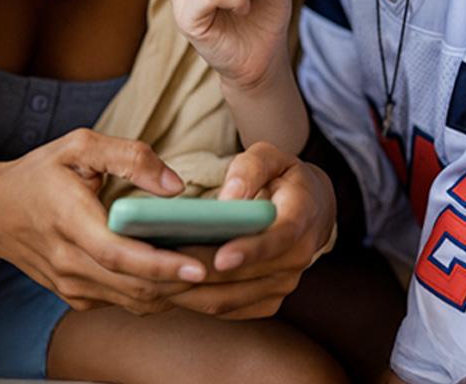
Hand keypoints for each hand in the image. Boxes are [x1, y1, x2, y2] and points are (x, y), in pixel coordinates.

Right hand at [0, 128, 209, 313]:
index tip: (198, 263)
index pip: (118, 254)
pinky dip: (157, 293)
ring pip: (133, 301)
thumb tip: (175, 185)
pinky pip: (123, 302)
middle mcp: (69, 264)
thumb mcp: (79, 145)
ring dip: (175, 293)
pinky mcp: (75, 296)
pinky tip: (185, 276)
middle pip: (133, 286)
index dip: (160, 263)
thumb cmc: (39, 171)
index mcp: (69, 221)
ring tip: (217, 274)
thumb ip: (129, 156)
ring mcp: (71, 286)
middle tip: (228, 268)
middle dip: (183, 282)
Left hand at [166, 142, 336, 319]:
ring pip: (231, 298)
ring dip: (192, 292)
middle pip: (245, 275)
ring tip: (154, 277)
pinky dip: (198, 301)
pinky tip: (170, 286)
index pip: (278, 239)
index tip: (221, 255)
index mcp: (301, 216)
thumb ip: (251, 169)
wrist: (311, 207)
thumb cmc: (282, 176)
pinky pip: (228, 309)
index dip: (249, 250)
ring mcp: (284, 283)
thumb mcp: (271, 156)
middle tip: (161, 264)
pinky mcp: (268, 300)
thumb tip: (229, 199)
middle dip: (203, 272)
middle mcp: (298, 257)